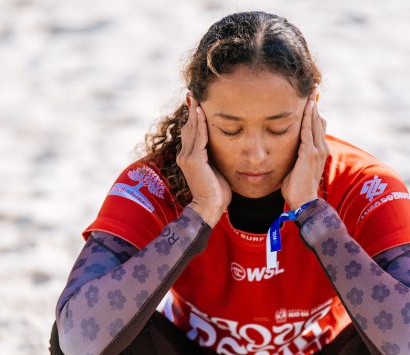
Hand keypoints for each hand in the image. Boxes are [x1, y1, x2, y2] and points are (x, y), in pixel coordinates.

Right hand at [176, 92, 231, 226]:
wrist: (210, 208)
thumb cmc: (217, 192)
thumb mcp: (216, 169)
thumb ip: (215, 157)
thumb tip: (224, 147)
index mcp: (190, 156)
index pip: (191, 131)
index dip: (194, 116)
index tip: (197, 101)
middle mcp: (185, 154)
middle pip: (189, 126)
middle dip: (192, 109)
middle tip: (194, 92)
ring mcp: (188, 157)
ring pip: (192, 128)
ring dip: (195, 111)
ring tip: (197, 96)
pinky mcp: (193, 160)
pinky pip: (198, 137)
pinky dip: (200, 123)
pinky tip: (202, 111)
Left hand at [281, 96, 328, 209]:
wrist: (303, 202)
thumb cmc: (296, 187)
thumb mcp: (296, 167)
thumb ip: (295, 155)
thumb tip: (288, 149)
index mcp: (318, 150)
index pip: (318, 125)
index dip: (314, 110)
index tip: (311, 96)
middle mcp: (321, 148)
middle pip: (319, 119)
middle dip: (315, 103)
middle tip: (312, 86)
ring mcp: (318, 150)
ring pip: (316, 122)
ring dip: (312, 106)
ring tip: (310, 90)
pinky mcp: (310, 154)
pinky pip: (309, 131)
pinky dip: (308, 118)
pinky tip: (306, 106)